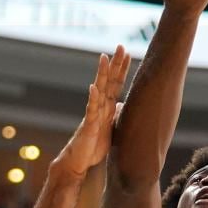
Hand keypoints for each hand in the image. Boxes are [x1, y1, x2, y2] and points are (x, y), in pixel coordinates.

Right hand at [52, 46, 130, 177]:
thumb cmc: (93, 146)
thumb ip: (115, 115)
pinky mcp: (88, 125)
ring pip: (98, 90)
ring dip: (102, 74)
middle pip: (108, 81)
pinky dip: (92, 99)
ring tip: (104, 58)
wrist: (79, 161)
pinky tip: (93, 87)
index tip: (127, 53)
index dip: (122, 69)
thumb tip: (122, 104)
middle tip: (120, 46)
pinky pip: (90, 110)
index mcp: (106, 107)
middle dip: (114, 64)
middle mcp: (100, 107)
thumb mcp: (110, 128)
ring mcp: (93, 114)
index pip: (116, 84)